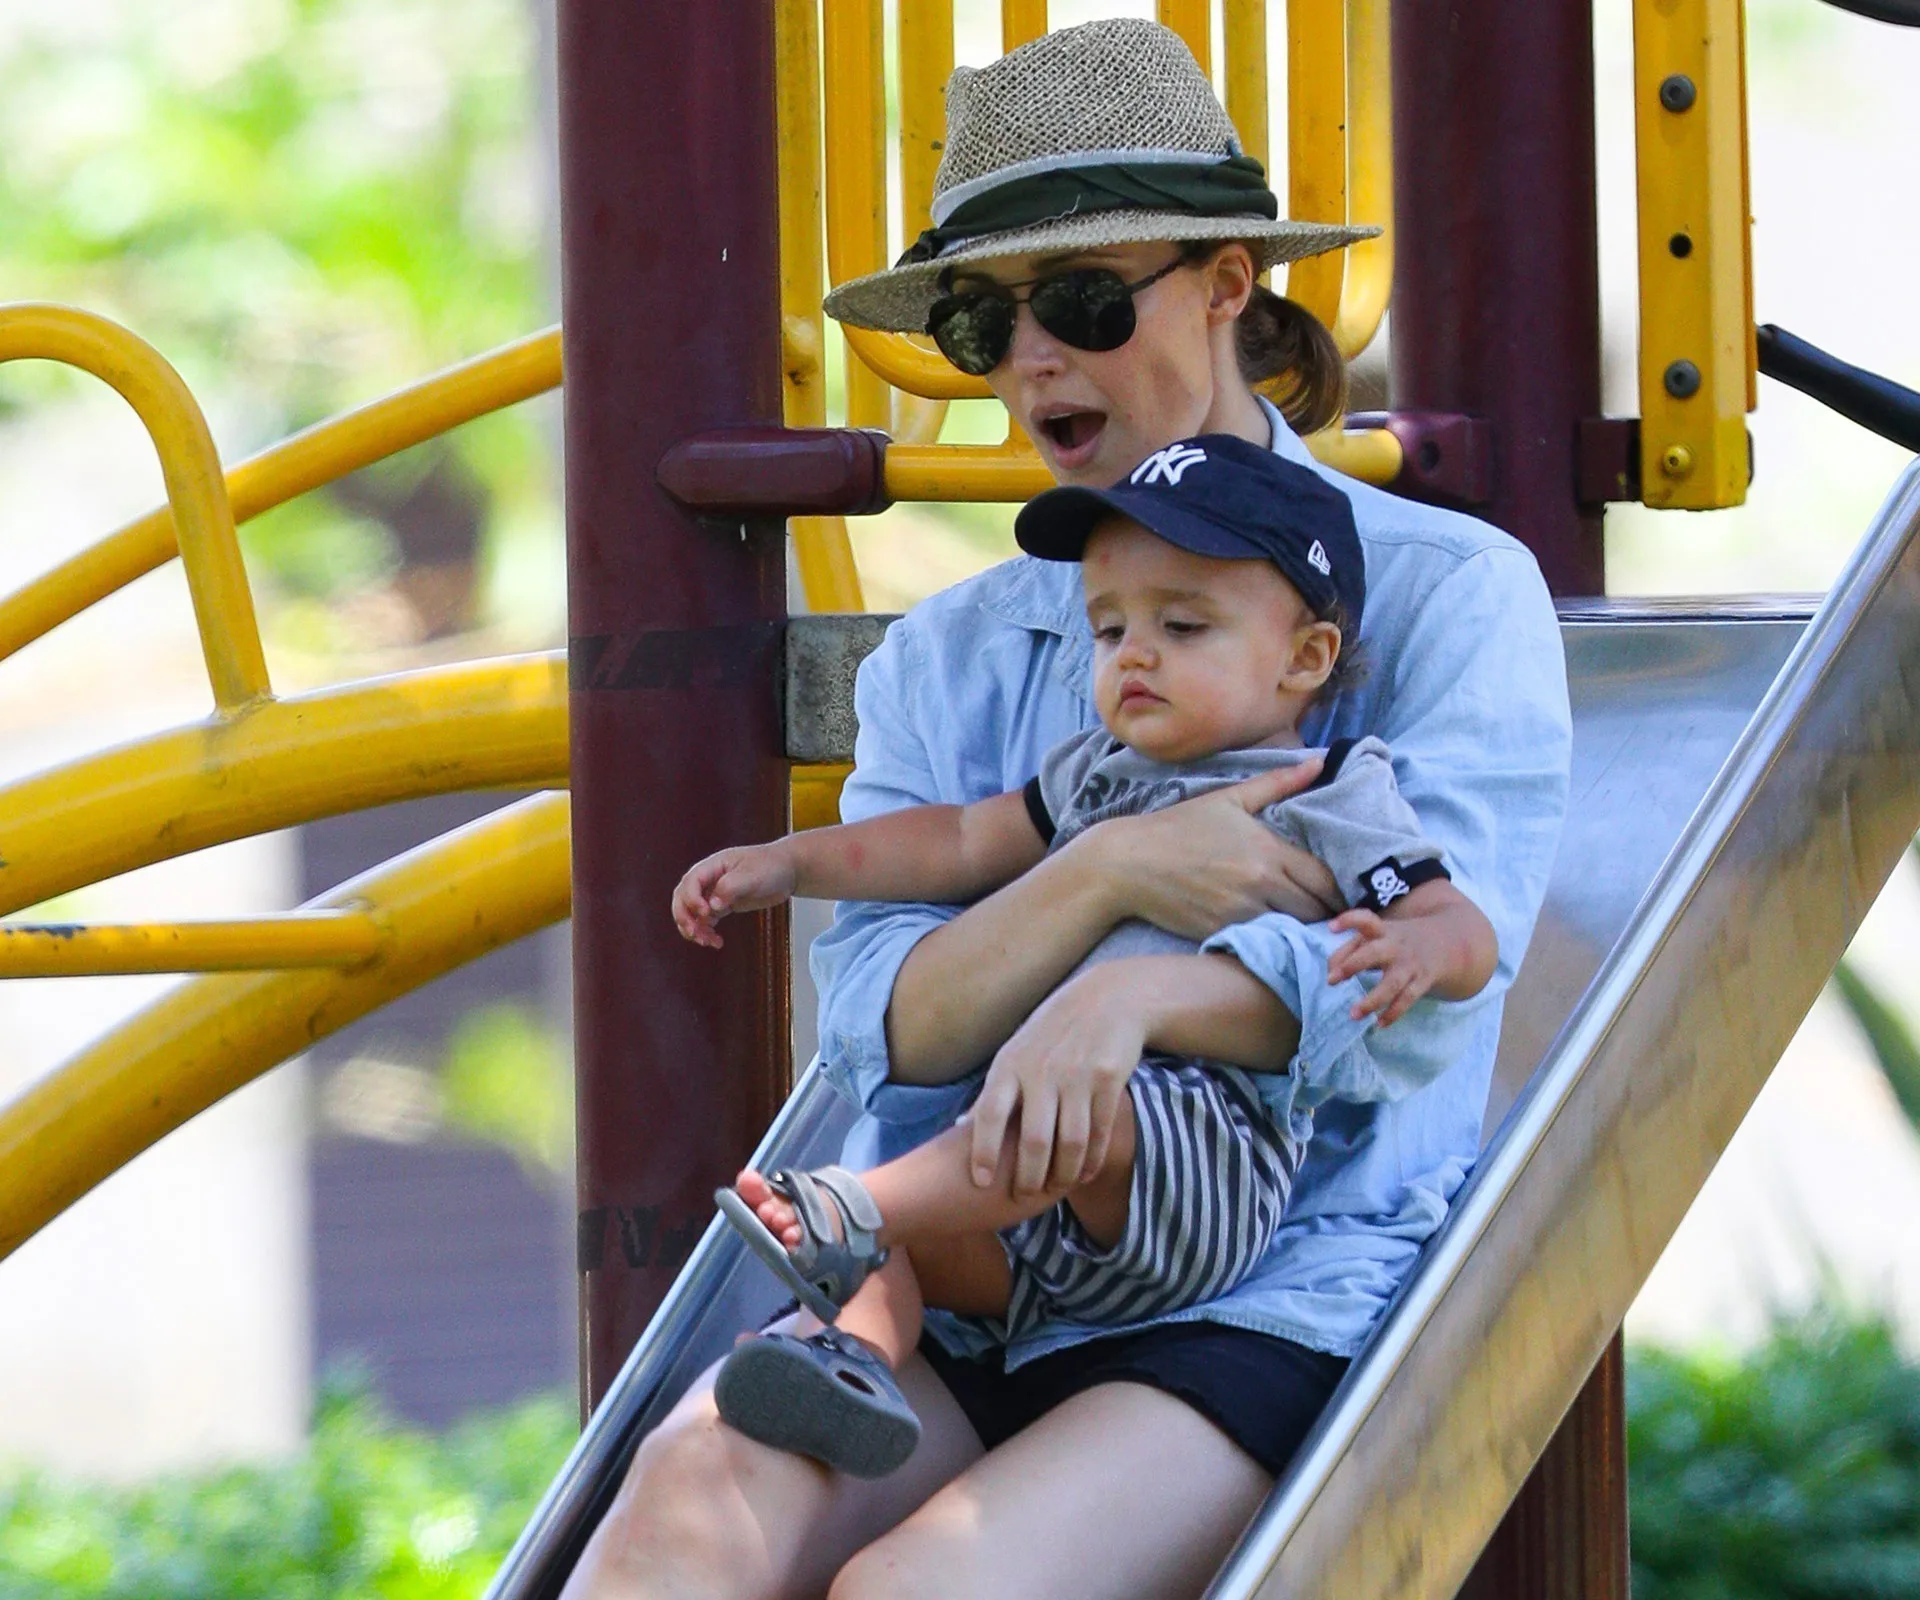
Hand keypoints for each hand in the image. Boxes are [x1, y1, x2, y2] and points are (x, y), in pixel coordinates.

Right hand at [670, 845, 795, 948]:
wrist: (787, 870)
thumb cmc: (771, 866)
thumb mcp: (753, 874)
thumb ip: (731, 887)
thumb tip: (713, 905)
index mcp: (713, 865)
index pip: (690, 882)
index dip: (692, 899)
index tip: (706, 912)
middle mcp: (709, 879)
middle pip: (683, 898)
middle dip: (684, 916)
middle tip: (695, 933)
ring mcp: (715, 893)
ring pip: (692, 912)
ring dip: (694, 928)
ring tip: (706, 941)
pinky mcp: (723, 905)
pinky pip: (707, 920)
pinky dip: (707, 932)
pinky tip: (716, 942)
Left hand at [967, 966, 1145, 1196]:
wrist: (1105, 1000)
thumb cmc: (1049, 1036)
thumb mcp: (1014, 1054)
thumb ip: (993, 1094)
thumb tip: (958, 1133)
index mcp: (1010, 1065)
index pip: (989, 1114)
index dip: (983, 1151)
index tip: (981, 1182)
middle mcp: (1041, 1070)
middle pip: (1034, 1140)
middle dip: (1029, 1177)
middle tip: (1024, 1196)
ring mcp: (1077, 1075)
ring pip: (1070, 1142)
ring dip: (1063, 1174)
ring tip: (1056, 1189)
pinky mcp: (1108, 1078)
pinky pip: (1099, 1131)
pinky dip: (1092, 1159)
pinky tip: (1084, 1173)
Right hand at [1075, 762, 1341, 939]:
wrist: (1129, 863)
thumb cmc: (1179, 827)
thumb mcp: (1229, 799)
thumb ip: (1278, 782)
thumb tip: (1319, 760)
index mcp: (1267, 849)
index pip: (1324, 879)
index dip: (1340, 890)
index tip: (1345, 893)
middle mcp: (1260, 884)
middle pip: (1315, 909)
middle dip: (1328, 913)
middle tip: (1334, 914)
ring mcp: (1241, 913)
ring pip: (1292, 930)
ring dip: (1304, 930)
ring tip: (1310, 927)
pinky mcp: (1223, 933)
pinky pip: (1264, 943)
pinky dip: (1275, 941)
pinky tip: (1279, 938)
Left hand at [1327, 908, 1444, 1025]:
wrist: (1446, 942)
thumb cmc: (1397, 942)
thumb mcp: (1376, 937)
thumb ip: (1349, 950)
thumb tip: (1329, 971)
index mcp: (1382, 930)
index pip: (1366, 919)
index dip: (1349, 921)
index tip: (1331, 927)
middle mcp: (1395, 946)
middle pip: (1374, 953)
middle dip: (1353, 965)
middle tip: (1331, 980)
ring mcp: (1410, 965)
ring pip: (1391, 984)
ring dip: (1371, 1001)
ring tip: (1353, 1015)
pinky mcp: (1422, 982)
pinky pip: (1407, 1000)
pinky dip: (1393, 1013)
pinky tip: (1379, 1024)